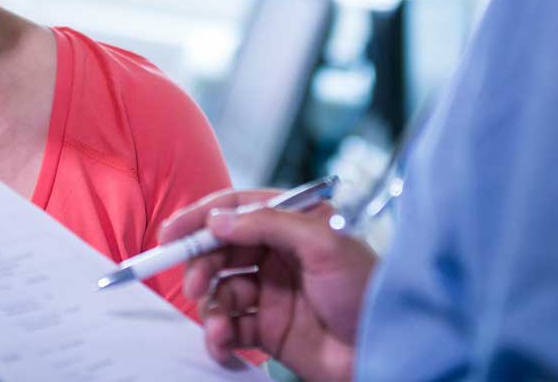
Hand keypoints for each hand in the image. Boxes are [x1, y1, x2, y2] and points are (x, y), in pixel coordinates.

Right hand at [159, 188, 377, 381]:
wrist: (386, 349)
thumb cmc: (366, 288)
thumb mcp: (323, 242)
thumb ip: (268, 224)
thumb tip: (219, 218)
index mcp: (291, 221)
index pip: (236, 208)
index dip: (200, 217)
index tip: (171, 233)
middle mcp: (278, 252)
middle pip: (221, 249)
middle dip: (201, 265)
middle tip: (192, 284)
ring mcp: (272, 290)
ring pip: (221, 289)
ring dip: (210, 306)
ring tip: (217, 325)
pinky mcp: (270, 328)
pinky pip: (231, 326)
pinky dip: (220, 334)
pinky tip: (223, 341)